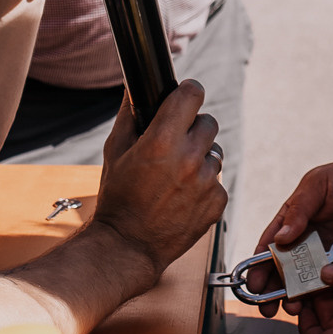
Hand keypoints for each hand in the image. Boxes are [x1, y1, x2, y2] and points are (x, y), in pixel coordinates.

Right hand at [91, 80, 225, 278]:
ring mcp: (206, 182)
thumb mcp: (115, 151)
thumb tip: (134, 87)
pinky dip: (204, 184)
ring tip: (177, 175)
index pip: (192, 95)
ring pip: (214, 153)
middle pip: (208, 123)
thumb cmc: (118, 199)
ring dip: (200, 158)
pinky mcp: (217, 202)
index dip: (188, 92)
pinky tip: (183, 195)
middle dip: (193, 128)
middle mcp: (189, 158)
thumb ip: (128, 115)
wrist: (128, 245)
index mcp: (162, 140)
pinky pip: (217, 180)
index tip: (185, 98)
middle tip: (176, 143)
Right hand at [248, 155, 332, 316]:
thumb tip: (280, 239)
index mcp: (290, 223)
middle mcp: (304, 244)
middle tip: (266, 308)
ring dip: (296, 298)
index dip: (258, 268)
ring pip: (304, 283)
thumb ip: (299, 211)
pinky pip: (332, 285)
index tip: (253, 285)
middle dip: (272, 292)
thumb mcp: (316, 186)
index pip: (269, 249)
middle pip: (282, 272)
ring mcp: (324, 257)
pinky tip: (318, 308)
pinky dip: (323, 298)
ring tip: (292, 309)